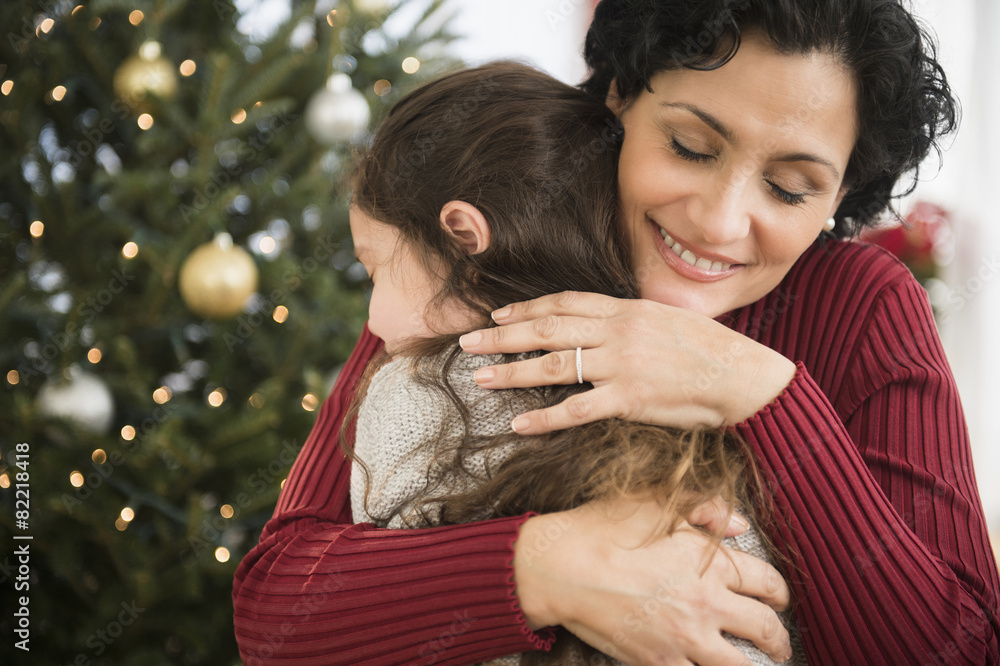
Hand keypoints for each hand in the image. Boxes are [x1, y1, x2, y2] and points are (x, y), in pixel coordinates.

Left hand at [458, 292, 795, 431]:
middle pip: (548, 329)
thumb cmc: (710, 349)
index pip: (565, 304)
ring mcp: (622, 364)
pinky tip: (519, 425)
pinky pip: (577, 410)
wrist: (745, 377)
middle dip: (503, 336)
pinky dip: (545, 419)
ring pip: (554, 365)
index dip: (527, 309)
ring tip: (482, 377)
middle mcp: (618, 332)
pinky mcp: (630, 399)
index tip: (498, 316)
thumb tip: (600, 325)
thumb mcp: (667, 319)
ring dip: (513, 371)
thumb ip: (629, 322)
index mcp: (626, 310)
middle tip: (468, 343)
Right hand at [513, 496, 791, 664]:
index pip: (765, 581)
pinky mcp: (660, 661)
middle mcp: (705, 603)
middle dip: (778, 637)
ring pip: (739, 664)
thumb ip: (701, 507)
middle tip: (778, 641)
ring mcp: (684, 638)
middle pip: (764, 627)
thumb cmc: (602, 531)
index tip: (779, 597)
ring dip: (758, 665)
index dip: (780, 591)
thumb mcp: (652, 503)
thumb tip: (736, 522)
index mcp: (708, 562)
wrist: (561, 569)